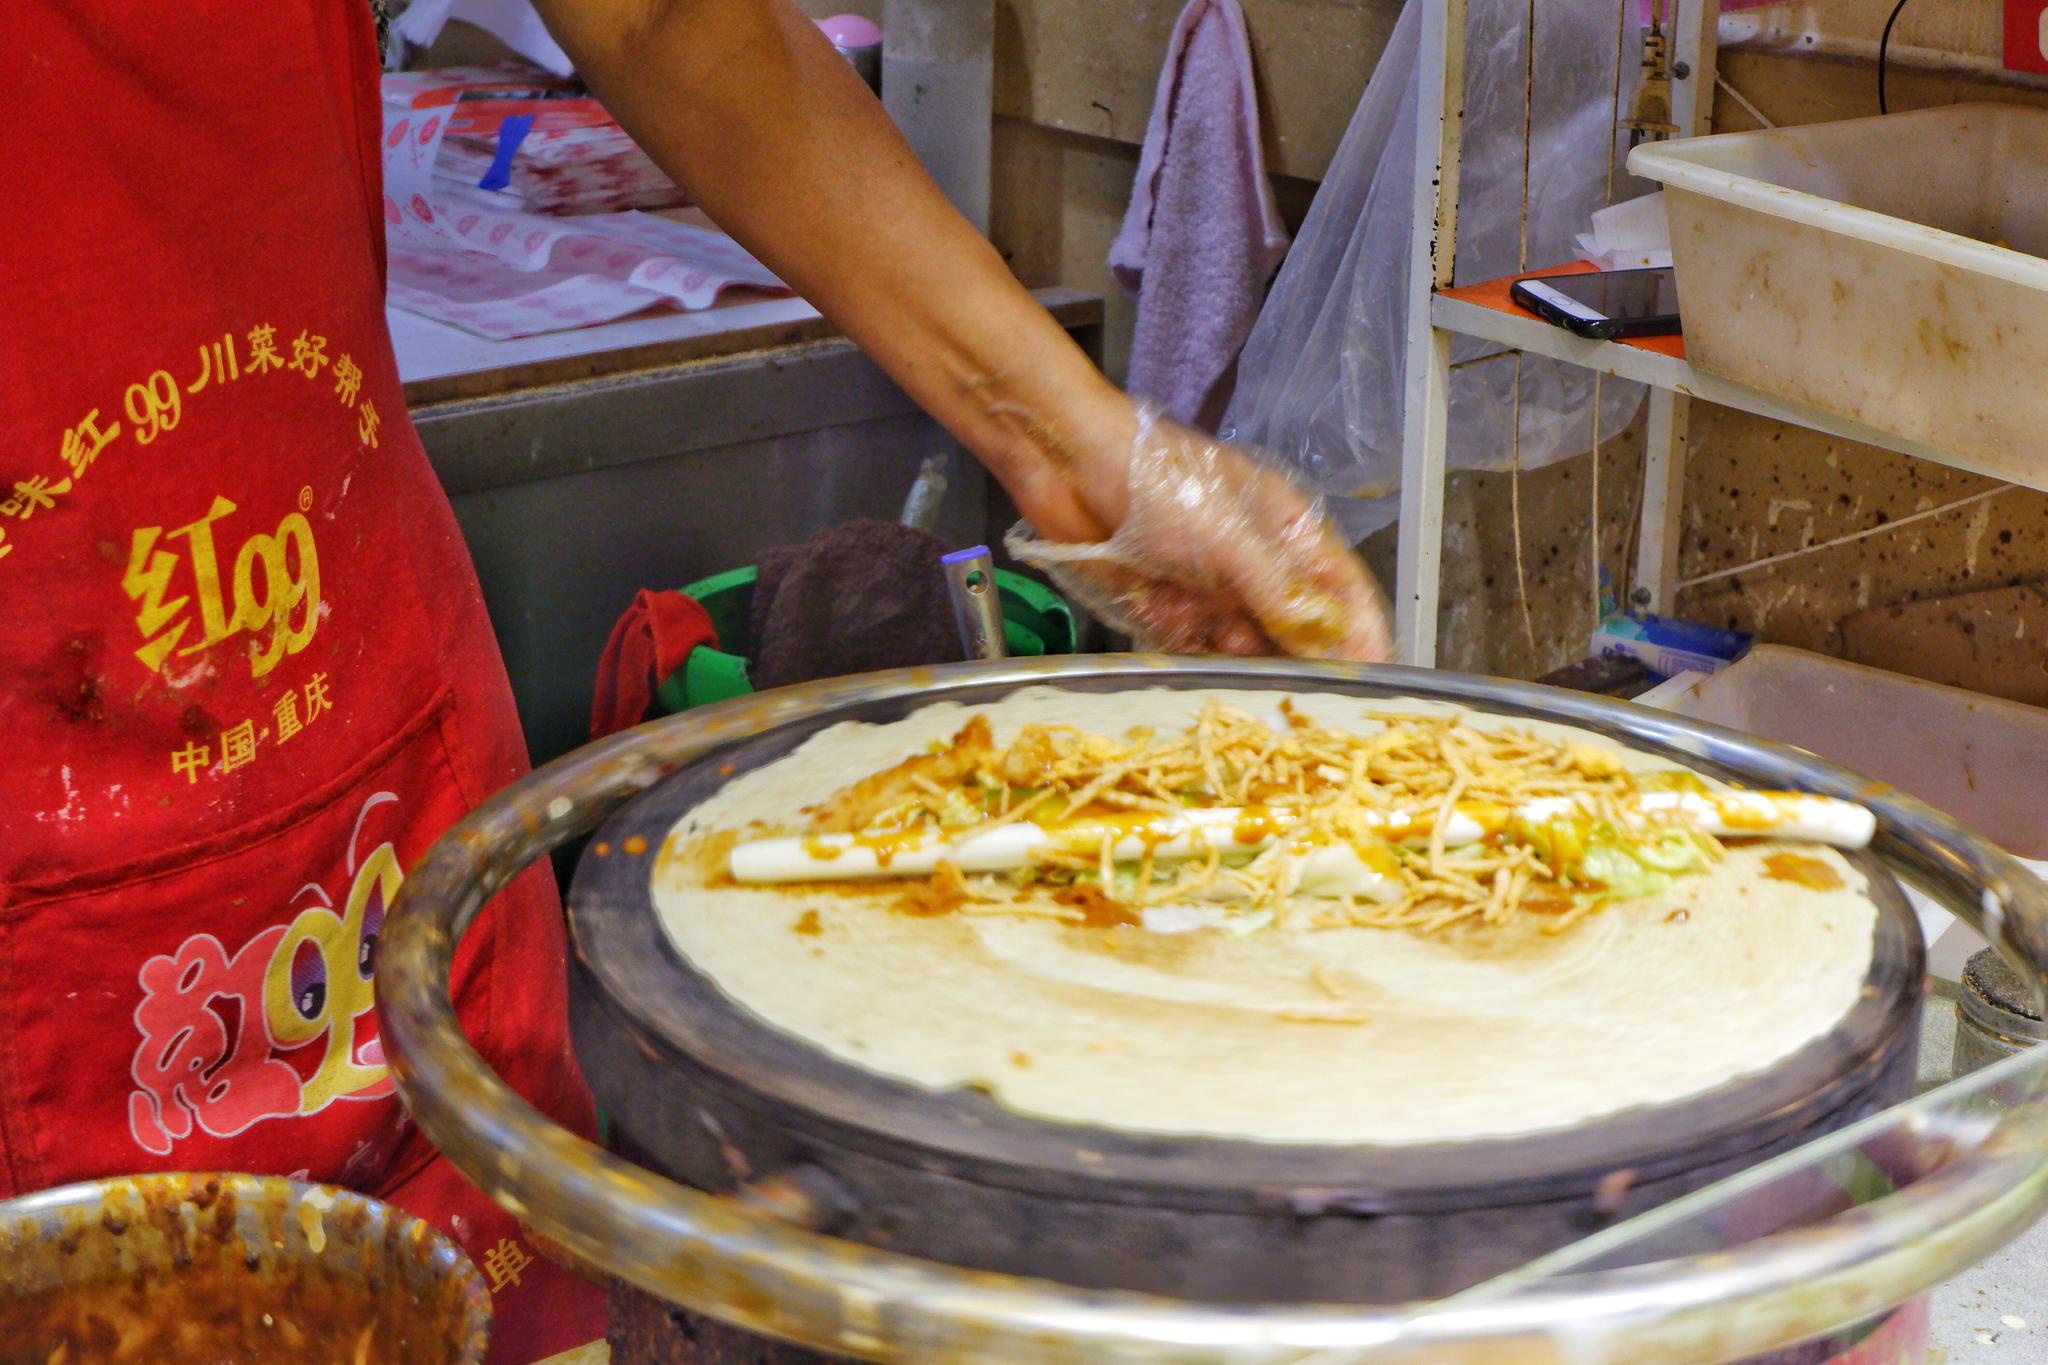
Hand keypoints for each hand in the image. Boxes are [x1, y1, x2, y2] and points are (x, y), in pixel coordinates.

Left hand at [1007, 403, 1392, 660]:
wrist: (1068, 465)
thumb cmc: (1161, 485)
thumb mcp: (1232, 537)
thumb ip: (1281, 592)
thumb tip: (1332, 641)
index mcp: (1289, 532)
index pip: (1343, 592)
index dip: (1361, 636)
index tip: (1370, 683)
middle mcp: (1256, 564)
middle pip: (1295, 629)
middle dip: (1294, 660)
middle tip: (1293, 699)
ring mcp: (1211, 587)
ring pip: (1245, 645)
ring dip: (1240, 662)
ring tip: (1234, 670)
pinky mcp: (1166, 605)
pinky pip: (1194, 648)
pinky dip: (1192, 654)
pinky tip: (1187, 652)